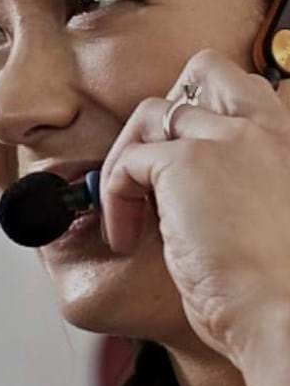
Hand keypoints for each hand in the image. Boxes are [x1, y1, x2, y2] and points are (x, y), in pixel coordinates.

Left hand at [101, 49, 289, 365]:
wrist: (285, 314)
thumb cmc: (280, 291)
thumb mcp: (268, 220)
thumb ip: (239, 189)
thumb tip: (186, 198)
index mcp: (287, 144)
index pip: (247, 88)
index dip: (205, 110)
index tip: (182, 165)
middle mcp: (264, 130)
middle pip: (203, 72)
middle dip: (166, 112)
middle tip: (148, 172)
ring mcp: (224, 140)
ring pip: (151, 114)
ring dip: (127, 161)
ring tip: (127, 215)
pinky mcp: (184, 162)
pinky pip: (126, 163)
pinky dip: (113, 198)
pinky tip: (125, 239)